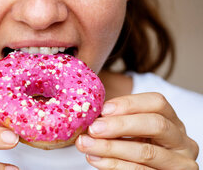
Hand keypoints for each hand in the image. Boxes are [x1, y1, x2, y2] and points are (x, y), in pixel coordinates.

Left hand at [76, 93, 198, 169]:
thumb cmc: (134, 148)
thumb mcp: (130, 131)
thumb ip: (117, 120)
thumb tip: (90, 114)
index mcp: (171, 120)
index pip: (156, 103)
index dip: (129, 104)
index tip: (104, 110)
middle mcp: (181, 140)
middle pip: (155, 124)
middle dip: (120, 125)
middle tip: (94, 128)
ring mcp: (179, 162)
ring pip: (146, 152)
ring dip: (110, 147)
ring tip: (86, 145)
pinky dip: (114, 165)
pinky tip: (96, 159)